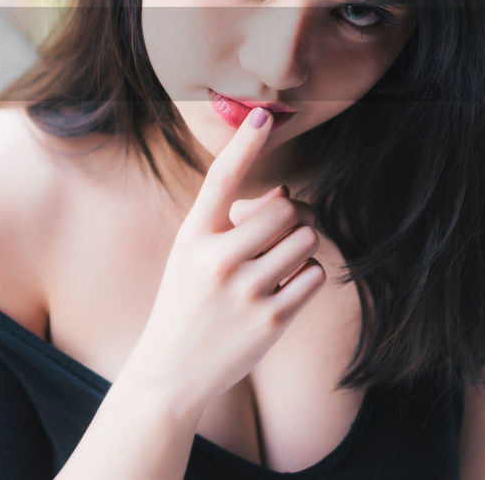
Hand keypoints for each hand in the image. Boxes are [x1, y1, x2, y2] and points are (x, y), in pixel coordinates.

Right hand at [119, 109, 324, 416]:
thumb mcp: (192, 255)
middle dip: (289, 220)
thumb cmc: (186, 301)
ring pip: (305, 241)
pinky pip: (314, 277)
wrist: (170, 369)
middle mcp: (217, 259)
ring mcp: (246, 290)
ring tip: (277, 268)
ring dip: (300, 250)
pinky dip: (307, 279)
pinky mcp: (271, 320)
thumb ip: (232, 222)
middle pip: (285, 211)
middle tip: (276, 237)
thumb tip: (285, 193)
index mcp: (194, 236)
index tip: (262, 116)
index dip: (244, 144)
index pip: (222, 179)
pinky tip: (283, 292)